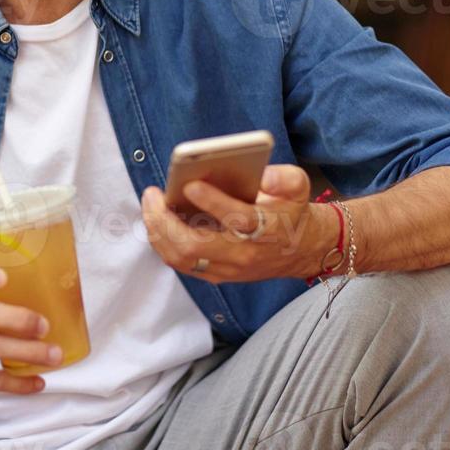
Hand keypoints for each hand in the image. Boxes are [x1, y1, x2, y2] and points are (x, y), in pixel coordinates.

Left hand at [139, 164, 336, 282]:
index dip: (212, 202)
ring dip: (158, 231)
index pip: (237, 219)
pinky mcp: (216, 274)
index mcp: (266, 229)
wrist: (299, 250)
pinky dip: (163, 241)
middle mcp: (244, 254)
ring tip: (149, 204)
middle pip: (195, 246)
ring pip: (182, 258)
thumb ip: (284, 178)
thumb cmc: (291, 211)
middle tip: (152, 194)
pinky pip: (181, 263)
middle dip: (165, 221)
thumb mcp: (299, 186)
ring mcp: (228, 268)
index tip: (191, 183)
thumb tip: (261, 175)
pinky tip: (156, 219)